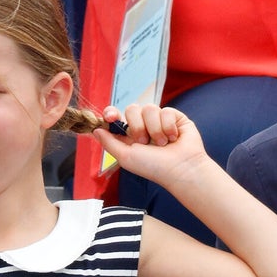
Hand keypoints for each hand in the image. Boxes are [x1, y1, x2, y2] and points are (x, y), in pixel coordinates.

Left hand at [93, 104, 208, 186]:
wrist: (180, 168)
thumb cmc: (153, 167)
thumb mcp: (125, 157)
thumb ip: (109, 143)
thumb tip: (95, 129)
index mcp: (129, 135)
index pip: (116, 116)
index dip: (111, 113)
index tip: (111, 116)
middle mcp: (143, 126)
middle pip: (132, 108)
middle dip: (137, 126)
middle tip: (145, 142)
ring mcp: (159, 120)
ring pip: (149, 108)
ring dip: (154, 129)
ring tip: (162, 144)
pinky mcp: (175, 117)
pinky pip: (166, 110)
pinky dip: (168, 126)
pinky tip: (173, 138)